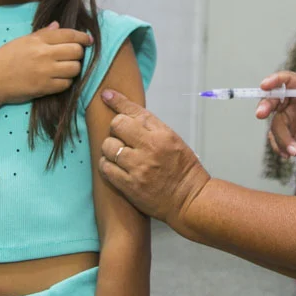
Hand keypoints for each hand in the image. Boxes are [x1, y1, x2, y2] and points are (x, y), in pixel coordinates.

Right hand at [0, 22, 92, 103]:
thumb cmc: (4, 58)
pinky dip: (66, 81)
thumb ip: (42, 34)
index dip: (82, 36)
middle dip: (79, 53)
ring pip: (75, 68)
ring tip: (66, 68)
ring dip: (74, 68)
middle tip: (73, 55)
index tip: (88, 39)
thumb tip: (58, 26)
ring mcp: (45, 72)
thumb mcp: (22, 41)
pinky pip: (66, 84)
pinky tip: (59, 79)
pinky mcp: (44, 88)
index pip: (69, 34)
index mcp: (38, 40)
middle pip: (76, 51)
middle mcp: (44, 54)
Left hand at [97, 90, 209, 229]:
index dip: (117, 101)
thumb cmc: (183, 170)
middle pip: (117, 125)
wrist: (189, 200)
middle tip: (122, 138)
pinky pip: (106, 167)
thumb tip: (129, 114)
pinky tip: (115, 166)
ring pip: (108, 146)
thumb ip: (152, 127)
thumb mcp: (173, 140)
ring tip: (119, 155)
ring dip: (110, 149)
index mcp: (162, 134)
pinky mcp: (129, 185)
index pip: (134, 112)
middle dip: (116, 129)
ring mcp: (138, 167)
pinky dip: (107, 165)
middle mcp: (150, 148)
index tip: (106, 95)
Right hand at [256, 71, 295, 158]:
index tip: (264, 85)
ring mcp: (289, 116)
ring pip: (276, 124)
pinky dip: (279, 146)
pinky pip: (277, 138)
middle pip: (273, 99)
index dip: (274, 80)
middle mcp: (292, 100)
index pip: (286, 80)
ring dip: (282, 138)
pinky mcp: (288, 131)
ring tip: (294, 151)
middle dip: (265, 105)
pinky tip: (287, 154)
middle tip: (260, 114)